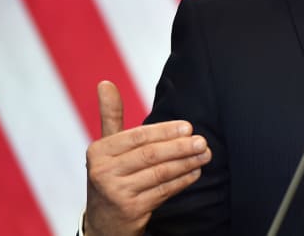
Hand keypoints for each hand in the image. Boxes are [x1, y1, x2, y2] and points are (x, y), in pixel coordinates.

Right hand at [84, 81, 211, 235]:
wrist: (104, 221)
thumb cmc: (111, 175)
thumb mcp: (106, 148)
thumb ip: (110, 116)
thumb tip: (106, 82)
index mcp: (98, 151)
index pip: (137, 137)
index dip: (164, 131)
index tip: (188, 127)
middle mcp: (103, 172)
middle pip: (150, 155)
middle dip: (180, 147)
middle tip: (202, 141)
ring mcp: (116, 193)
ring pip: (159, 173)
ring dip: (186, 163)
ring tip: (205, 155)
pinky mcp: (130, 210)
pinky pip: (162, 191)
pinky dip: (181, 181)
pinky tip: (195, 172)